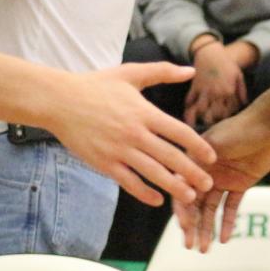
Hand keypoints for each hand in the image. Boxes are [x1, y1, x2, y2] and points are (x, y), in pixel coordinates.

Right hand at [46, 63, 217, 206]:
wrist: (58, 101)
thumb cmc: (95, 85)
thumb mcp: (131, 73)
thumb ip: (163, 72)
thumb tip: (191, 70)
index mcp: (145, 113)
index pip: (180, 132)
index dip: (199, 146)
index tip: (211, 157)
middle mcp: (135, 133)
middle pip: (171, 157)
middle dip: (193, 172)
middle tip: (209, 184)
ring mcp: (119, 150)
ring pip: (152, 173)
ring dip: (173, 187)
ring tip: (190, 197)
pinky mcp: (103, 163)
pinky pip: (128, 182)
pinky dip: (144, 193)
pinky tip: (157, 200)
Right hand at [174, 107, 269, 251]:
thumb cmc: (240, 128)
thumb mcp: (214, 144)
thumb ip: (196, 163)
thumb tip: (175, 180)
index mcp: (194, 162)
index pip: (183, 190)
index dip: (182, 211)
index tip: (184, 228)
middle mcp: (206, 173)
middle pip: (195, 204)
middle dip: (192, 226)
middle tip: (191, 246)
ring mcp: (223, 179)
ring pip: (211, 209)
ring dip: (207, 229)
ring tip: (204, 249)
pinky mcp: (242, 184)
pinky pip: (232, 207)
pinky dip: (227, 222)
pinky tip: (224, 239)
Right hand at [184, 41, 246, 127]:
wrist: (211, 53)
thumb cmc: (227, 65)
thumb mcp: (239, 77)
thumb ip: (242, 92)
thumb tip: (245, 106)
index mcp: (229, 91)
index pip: (229, 111)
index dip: (228, 122)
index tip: (226, 131)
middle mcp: (216, 93)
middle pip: (215, 114)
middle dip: (214, 125)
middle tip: (211, 136)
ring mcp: (203, 90)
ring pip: (201, 110)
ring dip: (199, 121)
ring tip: (197, 134)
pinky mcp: (193, 88)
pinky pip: (189, 102)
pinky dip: (188, 112)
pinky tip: (187, 122)